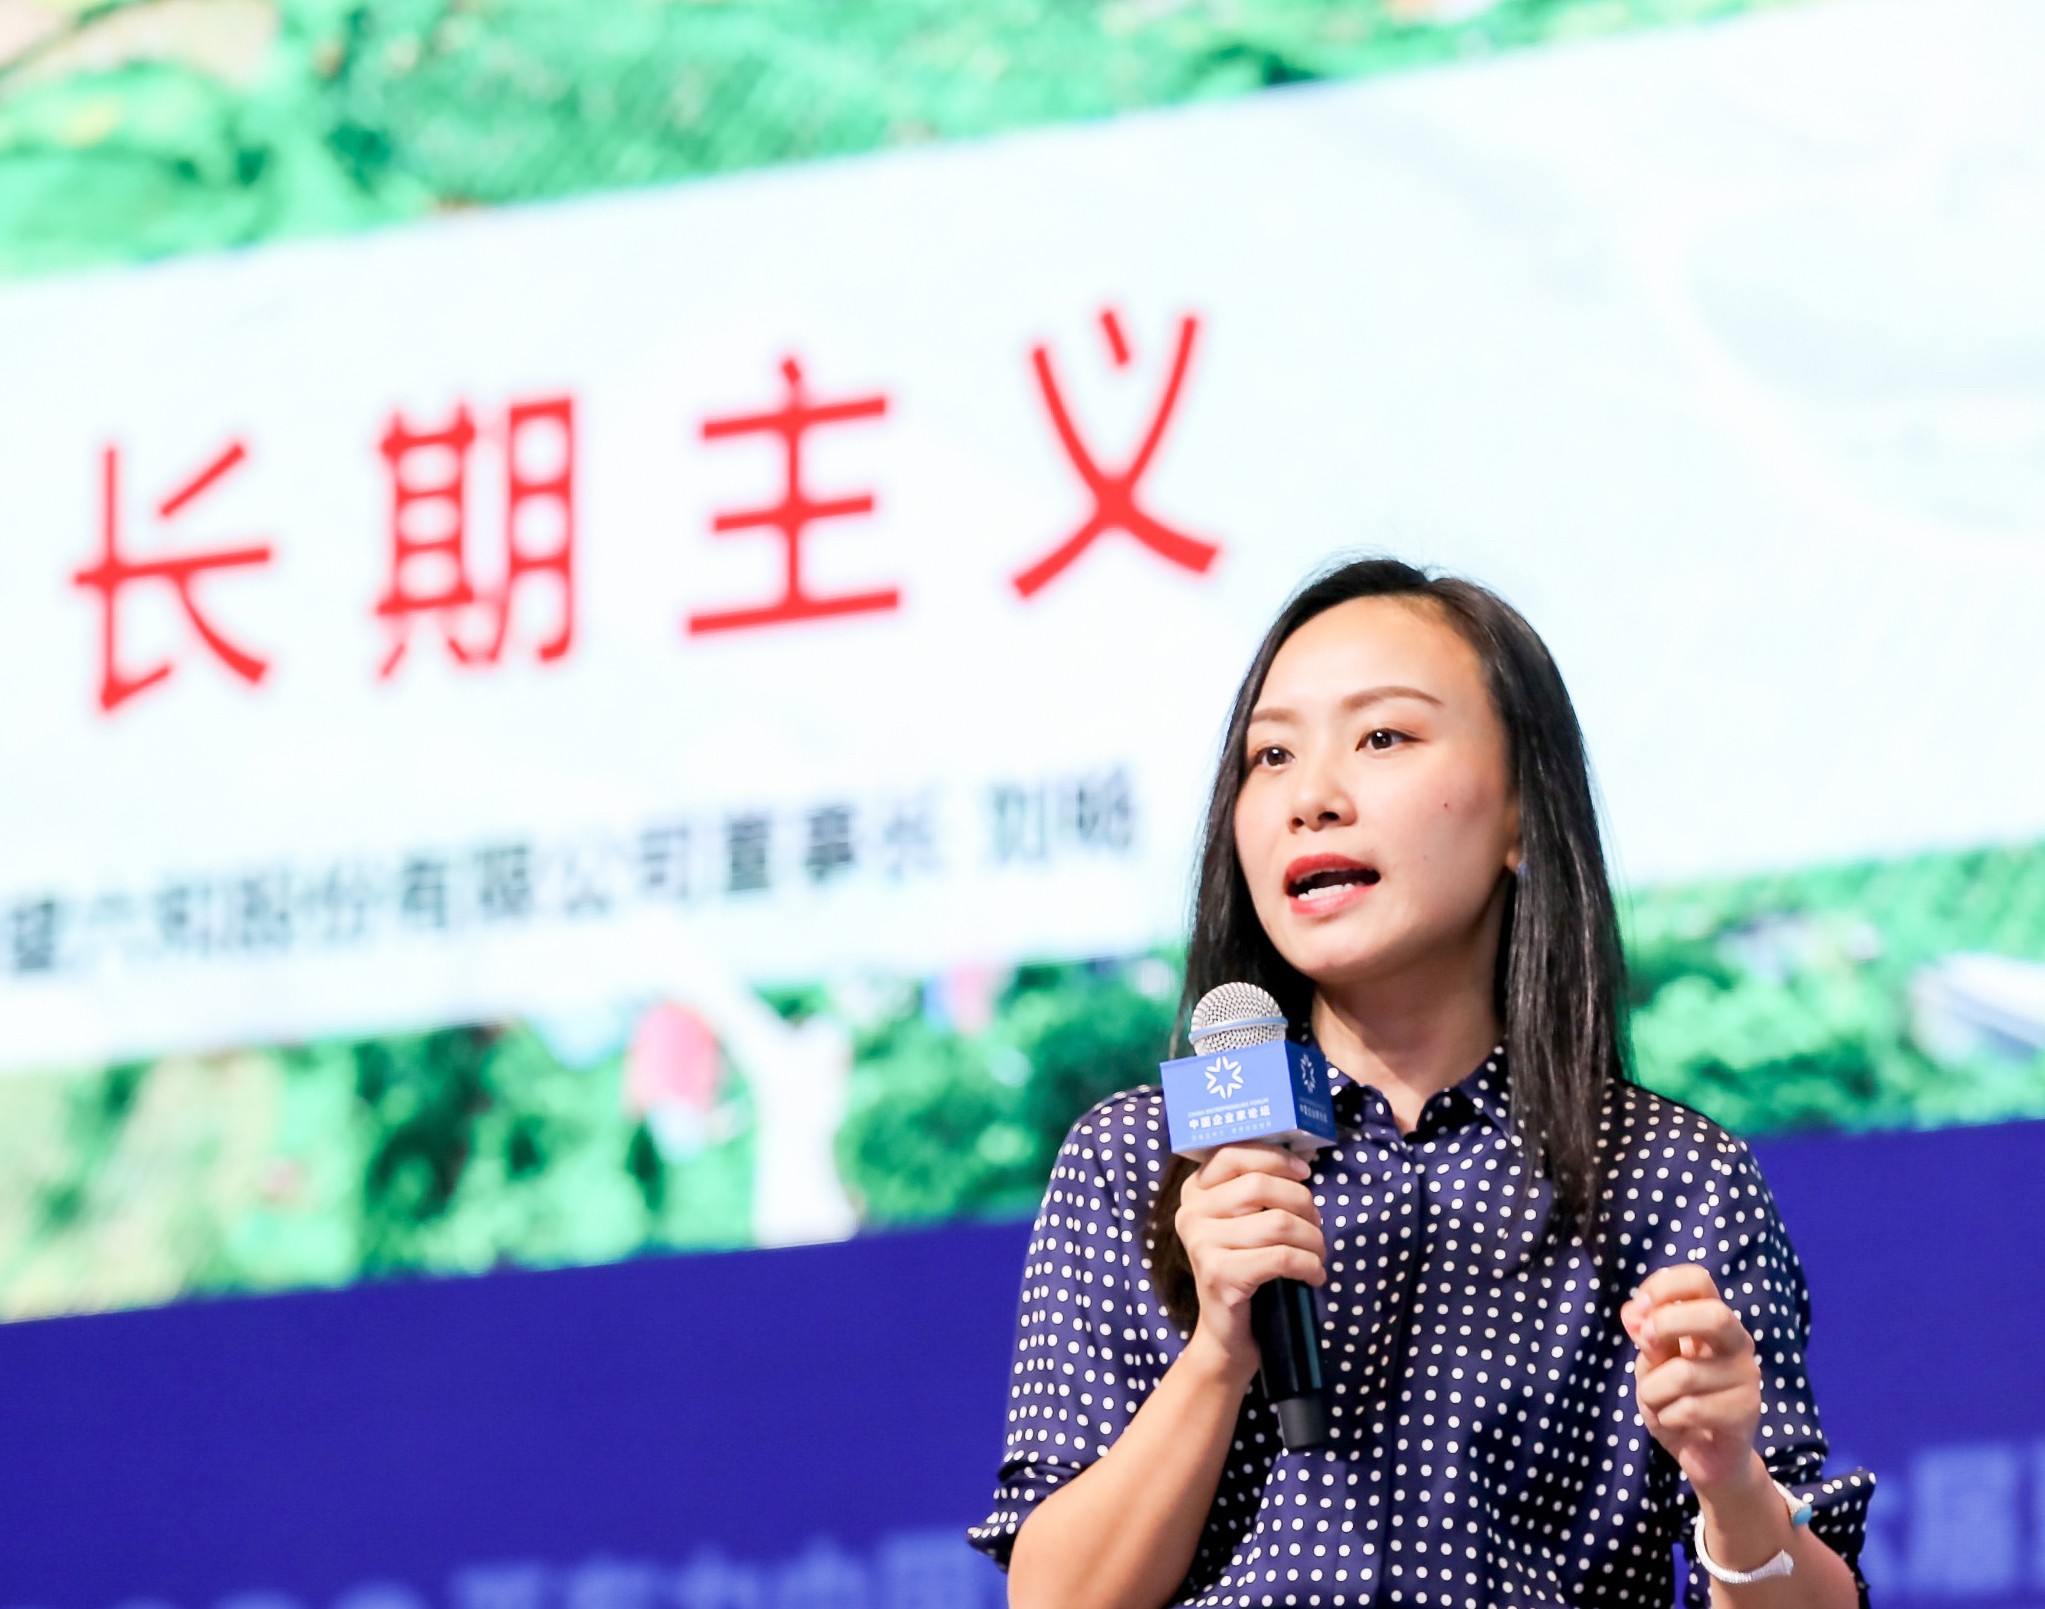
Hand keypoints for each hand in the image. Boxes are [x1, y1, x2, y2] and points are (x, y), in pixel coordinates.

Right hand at [1175, 1144, 1324, 1386]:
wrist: (1228, 1334)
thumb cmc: (1246, 1269)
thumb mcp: (1248, 1221)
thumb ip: (1263, 1188)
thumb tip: (1305, 1156)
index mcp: (1194, 1193)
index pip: (1233, 1154)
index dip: (1275, 1158)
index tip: (1305, 1172)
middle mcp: (1190, 1214)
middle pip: (1260, 1186)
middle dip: (1303, 1204)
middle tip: (1317, 1226)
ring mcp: (1201, 1245)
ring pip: (1278, 1222)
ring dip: (1313, 1240)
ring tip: (1318, 1255)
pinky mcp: (1219, 1275)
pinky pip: (1281, 1257)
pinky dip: (1309, 1265)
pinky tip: (1314, 1276)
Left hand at [1621, 1264, 1762, 1497]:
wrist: (1705, 1457)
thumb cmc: (1676, 1401)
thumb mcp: (1651, 1367)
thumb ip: (1647, 1340)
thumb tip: (1635, 1316)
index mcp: (1712, 1321)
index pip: (1699, 1280)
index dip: (1663, 1287)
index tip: (1639, 1308)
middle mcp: (1737, 1342)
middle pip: (1714, 1315)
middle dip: (1668, 1326)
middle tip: (1647, 1347)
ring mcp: (1747, 1377)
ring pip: (1684, 1373)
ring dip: (1653, 1392)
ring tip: (1658, 1404)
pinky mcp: (1747, 1412)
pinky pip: (1690, 1409)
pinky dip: (1667, 1417)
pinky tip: (1676, 1423)